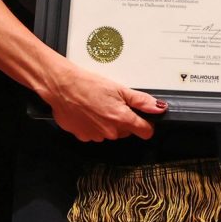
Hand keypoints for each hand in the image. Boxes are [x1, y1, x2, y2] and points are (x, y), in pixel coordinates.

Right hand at [45, 64, 166, 142]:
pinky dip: (92, 125)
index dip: (146, 124)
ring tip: (97, 105)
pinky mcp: (82, 136)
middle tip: (113, 103)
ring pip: (109, 132)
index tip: (142, 118)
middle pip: (126, 131)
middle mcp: (110, 132)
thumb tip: (159, 108)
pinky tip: (87, 112)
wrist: (61, 86)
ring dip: (107, 122)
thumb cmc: (87, 84)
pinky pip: (94, 134)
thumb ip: (141, 101)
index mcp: (122, 119)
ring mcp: (96, 136)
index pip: (145, 132)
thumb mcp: (119, 88)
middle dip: (123, 119)